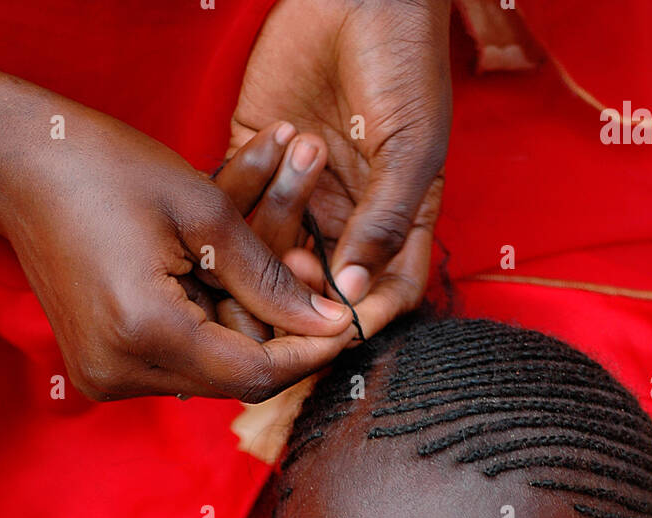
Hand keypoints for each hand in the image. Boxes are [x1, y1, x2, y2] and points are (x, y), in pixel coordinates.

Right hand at [0, 52, 355, 402]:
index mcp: (145, 332)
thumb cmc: (106, 169)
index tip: (347, 321)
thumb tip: (330, 323)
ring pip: (210, 372)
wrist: (18, 167)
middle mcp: (121, 372)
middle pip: (234, 379)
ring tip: (268, 271)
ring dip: (246, 327)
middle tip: (309, 280)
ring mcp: (106, 377)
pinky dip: (210, 326)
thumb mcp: (203, 212)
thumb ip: (270, 278)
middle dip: (279, 333)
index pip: (255, 373)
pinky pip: (179, 362)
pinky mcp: (101, 369)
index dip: (308, 351)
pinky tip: (219, 283)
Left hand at [231, 0, 452, 334]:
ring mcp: (301, 190)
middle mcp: (347, 216)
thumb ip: (384, 222)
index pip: (384, 294)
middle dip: (303, 288)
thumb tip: (355, 293)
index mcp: (396, 221)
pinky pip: (240, 200)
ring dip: (277, 230)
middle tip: (292, 272)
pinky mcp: (258, 159)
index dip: (363, 316)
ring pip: (274, 248)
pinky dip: (246, 188)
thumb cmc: (404, 63)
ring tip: (293, 186)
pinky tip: (272, 148)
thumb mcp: (411, 149)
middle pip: (320, 284)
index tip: (338, 320)